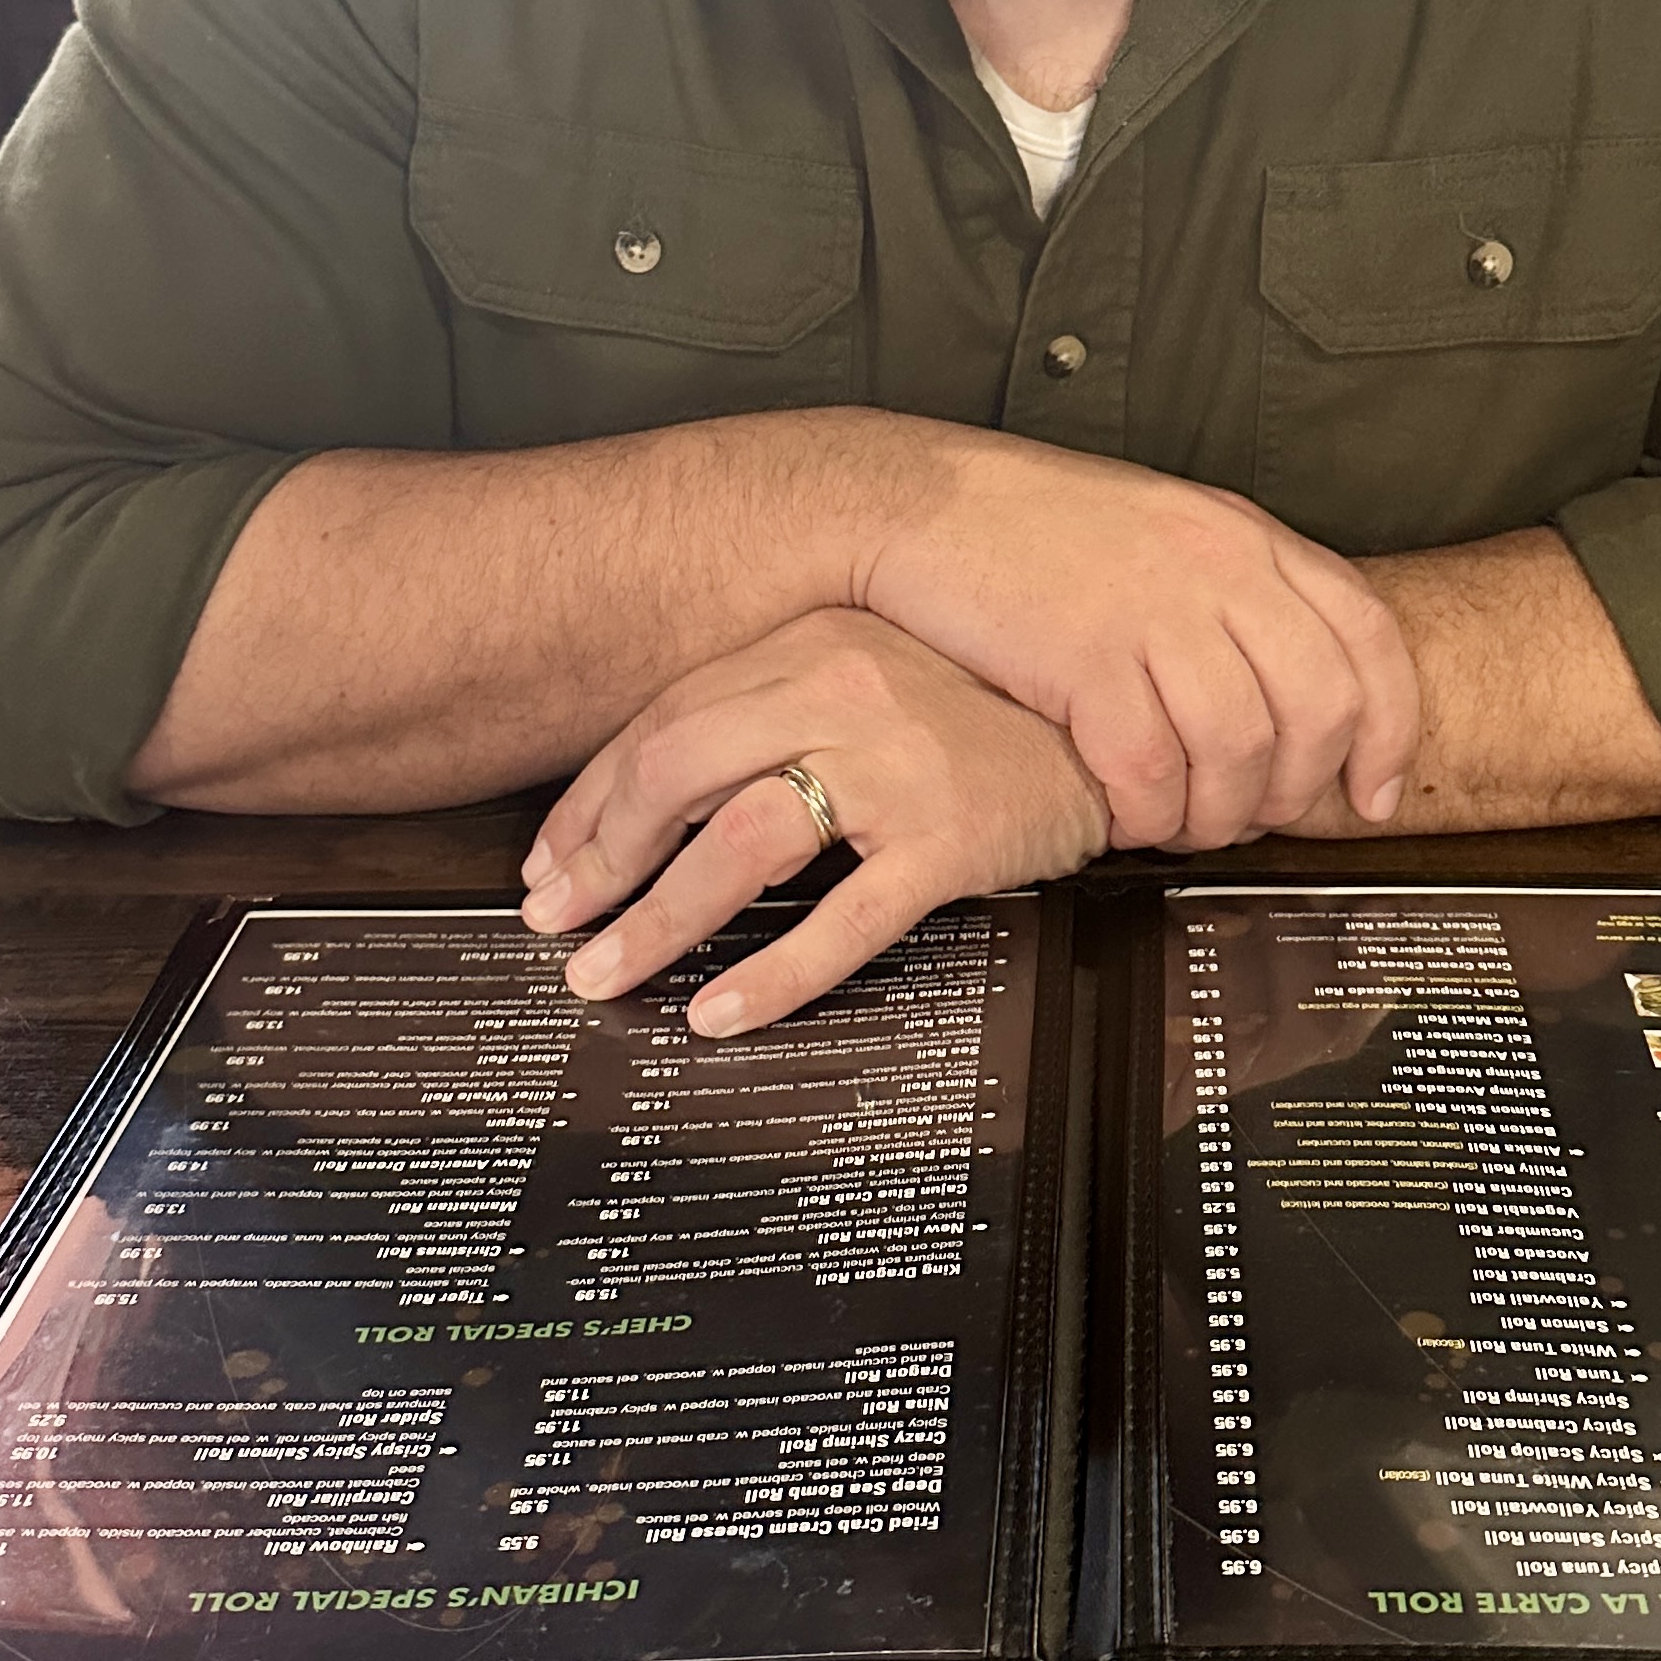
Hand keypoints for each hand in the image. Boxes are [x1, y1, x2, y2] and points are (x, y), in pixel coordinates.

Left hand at [519, 608, 1108, 1032]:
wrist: (1110, 733)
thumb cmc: (979, 719)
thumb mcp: (866, 685)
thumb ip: (770, 721)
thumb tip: (645, 812)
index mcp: (810, 646)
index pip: (666, 723)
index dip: (591, 803)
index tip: (550, 866)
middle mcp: (844, 689)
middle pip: (681, 773)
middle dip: (602, 861)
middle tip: (558, 926)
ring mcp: (899, 763)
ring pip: (742, 841)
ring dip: (657, 918)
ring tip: (607, 975)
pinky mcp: (950, 836)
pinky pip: (844, 918)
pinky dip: (774, 974)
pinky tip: (724, 1014)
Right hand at [851, 428, 1419, 850]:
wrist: (919, 503)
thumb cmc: (1033, 529)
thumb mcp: (1165, 534)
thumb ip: (1237, 599)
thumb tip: (1295, 702)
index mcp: (1246, 536)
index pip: (1368, 637)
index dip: (1388, 731)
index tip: (1372, 793)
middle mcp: (1216, 566)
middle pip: (1318, 706)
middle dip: (1298, 790)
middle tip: (1255, 821)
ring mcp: (1153, 607)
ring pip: (1240, 748)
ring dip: (1218, 814)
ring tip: (1183, 826)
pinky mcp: (1083, 654)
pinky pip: (1147, 767)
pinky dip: (1145, 813)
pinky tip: (1125, 815)